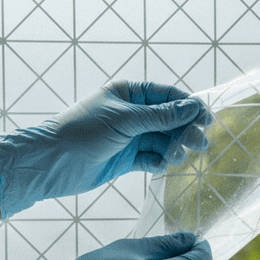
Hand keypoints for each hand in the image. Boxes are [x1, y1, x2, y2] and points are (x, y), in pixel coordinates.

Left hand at [0, 80, 212, 218]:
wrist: (52, 162)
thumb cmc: (83, 132)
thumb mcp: (126, 120)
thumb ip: (162, 116)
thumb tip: (193, 107)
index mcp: (129, 93)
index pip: (168, 96)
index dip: (188, 107)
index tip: (206, 120)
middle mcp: (132, 113)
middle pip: (170, 120)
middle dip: (185, 131)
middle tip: (199, 144)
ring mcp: (130, 137)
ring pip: (163, 141)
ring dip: (174, 148)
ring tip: (176, 157)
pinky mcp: (127, 159)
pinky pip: (152, 158)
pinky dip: (160, 162)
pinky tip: (160, 166)